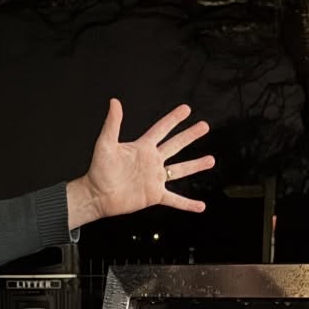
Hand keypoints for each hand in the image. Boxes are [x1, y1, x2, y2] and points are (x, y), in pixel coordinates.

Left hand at [65, 99, 213, 226]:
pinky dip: (188, 204)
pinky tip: (200, 206)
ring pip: (180, 170)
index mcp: (143, 147)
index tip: (186, 109)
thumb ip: (112, 124)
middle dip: (190, 136)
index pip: (162, 129)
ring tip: (211, 160)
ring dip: (195, 165)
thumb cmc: (99, 170)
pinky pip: (175, 200)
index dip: (174, 119)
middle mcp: (152, 161)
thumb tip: (114, 102)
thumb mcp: (105, 144)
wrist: (97, 195)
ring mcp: (155, 178)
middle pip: (176, 145)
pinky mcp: (155, 195)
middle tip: (204, 126)